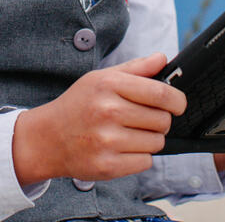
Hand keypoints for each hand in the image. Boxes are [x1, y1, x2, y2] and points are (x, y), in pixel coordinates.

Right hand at [12, 52, 185, 184]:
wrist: (47, 138)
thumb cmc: (78, 105)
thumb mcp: (100, 78)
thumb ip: (135, 68)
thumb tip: (163, 59)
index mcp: (108, 85)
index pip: (160, 93)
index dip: (177, 100)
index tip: (178, 104)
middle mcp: (108, 112)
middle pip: (162, 120)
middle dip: (160, 120)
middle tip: (144, 119)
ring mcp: (107, 141)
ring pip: (156, 142)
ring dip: (150, 139)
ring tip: (130, 133)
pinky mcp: (107, 166)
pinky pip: (145, 162)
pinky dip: (140, 156)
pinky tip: (123, 148)